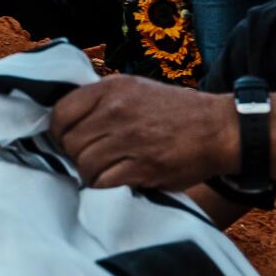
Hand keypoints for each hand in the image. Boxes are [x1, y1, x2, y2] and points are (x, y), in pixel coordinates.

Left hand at [48, 76, 230, 190]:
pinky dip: (106, 187)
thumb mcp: (136, 90)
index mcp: (112, 88)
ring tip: (107, 171)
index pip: (60, 113)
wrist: (218, 128)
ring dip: (91, 174)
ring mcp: (129, 139)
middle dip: (76, 156)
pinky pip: (103, 183)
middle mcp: (116, 110)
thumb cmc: (175, 112)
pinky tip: (118, 180)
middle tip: (92, 159)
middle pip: (70, 143)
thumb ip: (102, 101)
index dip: (57, 132)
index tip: (66, 141)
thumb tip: (66, 121)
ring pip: (84, 166)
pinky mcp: (142, 166)